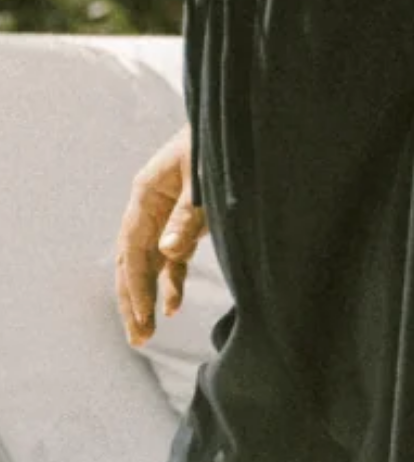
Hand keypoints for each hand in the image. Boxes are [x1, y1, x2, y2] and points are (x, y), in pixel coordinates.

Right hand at [115, 123, 208, 346]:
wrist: (233, 123)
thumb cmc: (216, 144)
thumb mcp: (205, 176)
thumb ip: (188, 214)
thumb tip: (168, 253)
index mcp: (146, 192)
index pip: (133, 247)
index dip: (138, 283)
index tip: (146, 314)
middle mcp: (149, 206)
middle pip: (133, 260)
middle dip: (133, 299)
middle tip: (138, 338)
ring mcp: (164, 215)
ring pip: (149, 263)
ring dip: (148, 296)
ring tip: (147, 334)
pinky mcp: (183, 221)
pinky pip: (171, 257)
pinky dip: (171, 280)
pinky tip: (173, 305)